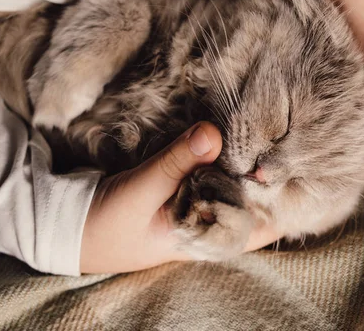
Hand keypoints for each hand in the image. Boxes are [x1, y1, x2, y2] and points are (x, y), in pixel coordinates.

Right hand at [79, 122, 280, 273]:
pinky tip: (223, 133)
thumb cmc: (106, 225)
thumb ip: (176, 163)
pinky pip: (205, 171)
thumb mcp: (141, 192)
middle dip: (262, 170)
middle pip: (249, 199)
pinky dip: (213, 154)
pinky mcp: (177, 189)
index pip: (261, 225)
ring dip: (238, 159)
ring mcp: (192, 206)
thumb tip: (213, 132)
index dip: (282, 198)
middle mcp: (205, 223)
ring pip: (228, 183)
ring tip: (260, 126)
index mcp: (206, 238)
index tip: (294, 163)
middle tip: (280, 132)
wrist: (69, 226)